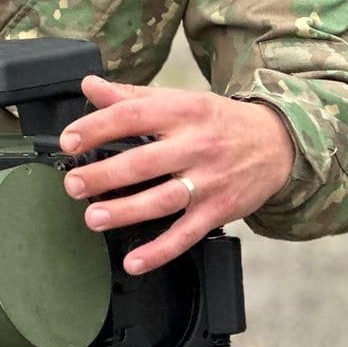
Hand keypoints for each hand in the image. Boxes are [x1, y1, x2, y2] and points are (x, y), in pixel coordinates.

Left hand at [57, 76, 294, 274]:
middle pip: (143, 161)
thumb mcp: (181, 100)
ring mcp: (208, 181)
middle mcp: (195, 146)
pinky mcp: (219, 210)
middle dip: (104, 175)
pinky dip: (160, 251)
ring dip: (125, 211)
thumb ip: (132, 96)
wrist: (278, 142)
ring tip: (94, 218)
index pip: (132, 116)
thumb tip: (89, 85)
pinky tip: (134, 261)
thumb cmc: (220, 122)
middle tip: (74, 185)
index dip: (96, 128)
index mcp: (182, 112)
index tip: (69, 141)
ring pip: (163, 200)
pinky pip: (186, 234)